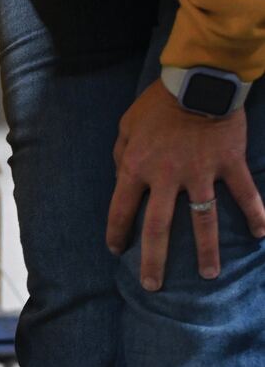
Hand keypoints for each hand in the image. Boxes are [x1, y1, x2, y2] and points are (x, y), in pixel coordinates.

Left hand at [106, 80, 264, 288]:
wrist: (200, 80)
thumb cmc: (158, 102)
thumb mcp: (127, 126)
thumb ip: (121, 154)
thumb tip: (121, 175)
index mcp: (136, 168)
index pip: (120, 210)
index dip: (116, 233)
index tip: (117, 250)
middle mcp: (167, 177)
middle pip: (158, 228)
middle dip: (154, 261)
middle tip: (152, 286)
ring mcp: (201, 173)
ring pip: (203, 220)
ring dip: (206, 250)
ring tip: (209, 275)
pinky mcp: (229, 164)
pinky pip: (244, 193)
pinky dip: (256, 213)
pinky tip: (263, 233)